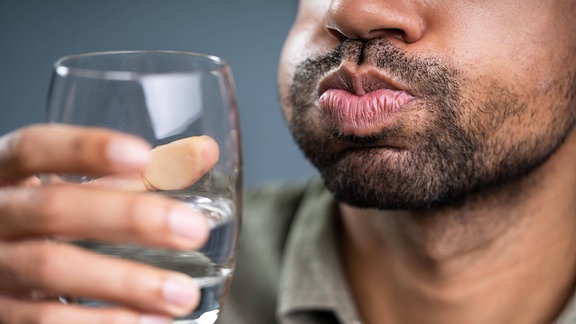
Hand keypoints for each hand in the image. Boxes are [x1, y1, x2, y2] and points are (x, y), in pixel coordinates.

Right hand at [0, 124, 218, 323]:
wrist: (0, 267)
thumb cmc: (49, 221)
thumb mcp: (80, 190)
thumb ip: (139, 174)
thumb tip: (203, 152)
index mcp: (9, 175)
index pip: (34, 147)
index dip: (84, 149)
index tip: (143, 155)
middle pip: (52, 208)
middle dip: (129, 218)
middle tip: (193, 229)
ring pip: (50, 268)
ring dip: (125, 282)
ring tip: (182, 293)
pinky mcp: (1, 314)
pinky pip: (43, 321)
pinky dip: (101, 323)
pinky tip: (150, 322)